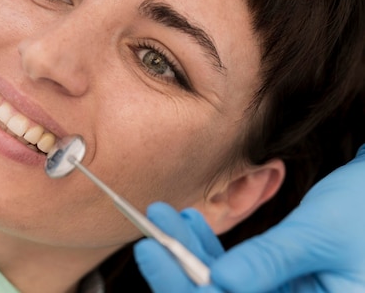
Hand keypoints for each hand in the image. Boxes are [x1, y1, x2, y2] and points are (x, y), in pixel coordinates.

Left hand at [134, 146, 364, 291]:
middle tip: (150, 238)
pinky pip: (238, 273)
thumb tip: (220, 282)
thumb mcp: (318, 234)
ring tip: (165, 218)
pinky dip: (212, 250)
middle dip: (182, 273)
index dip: (187, 291)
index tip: (154, 255)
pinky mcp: (280, 284)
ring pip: (225, 288)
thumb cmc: (364, 208)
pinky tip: (191, 223)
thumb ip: (270, 260)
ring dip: (191, 254)